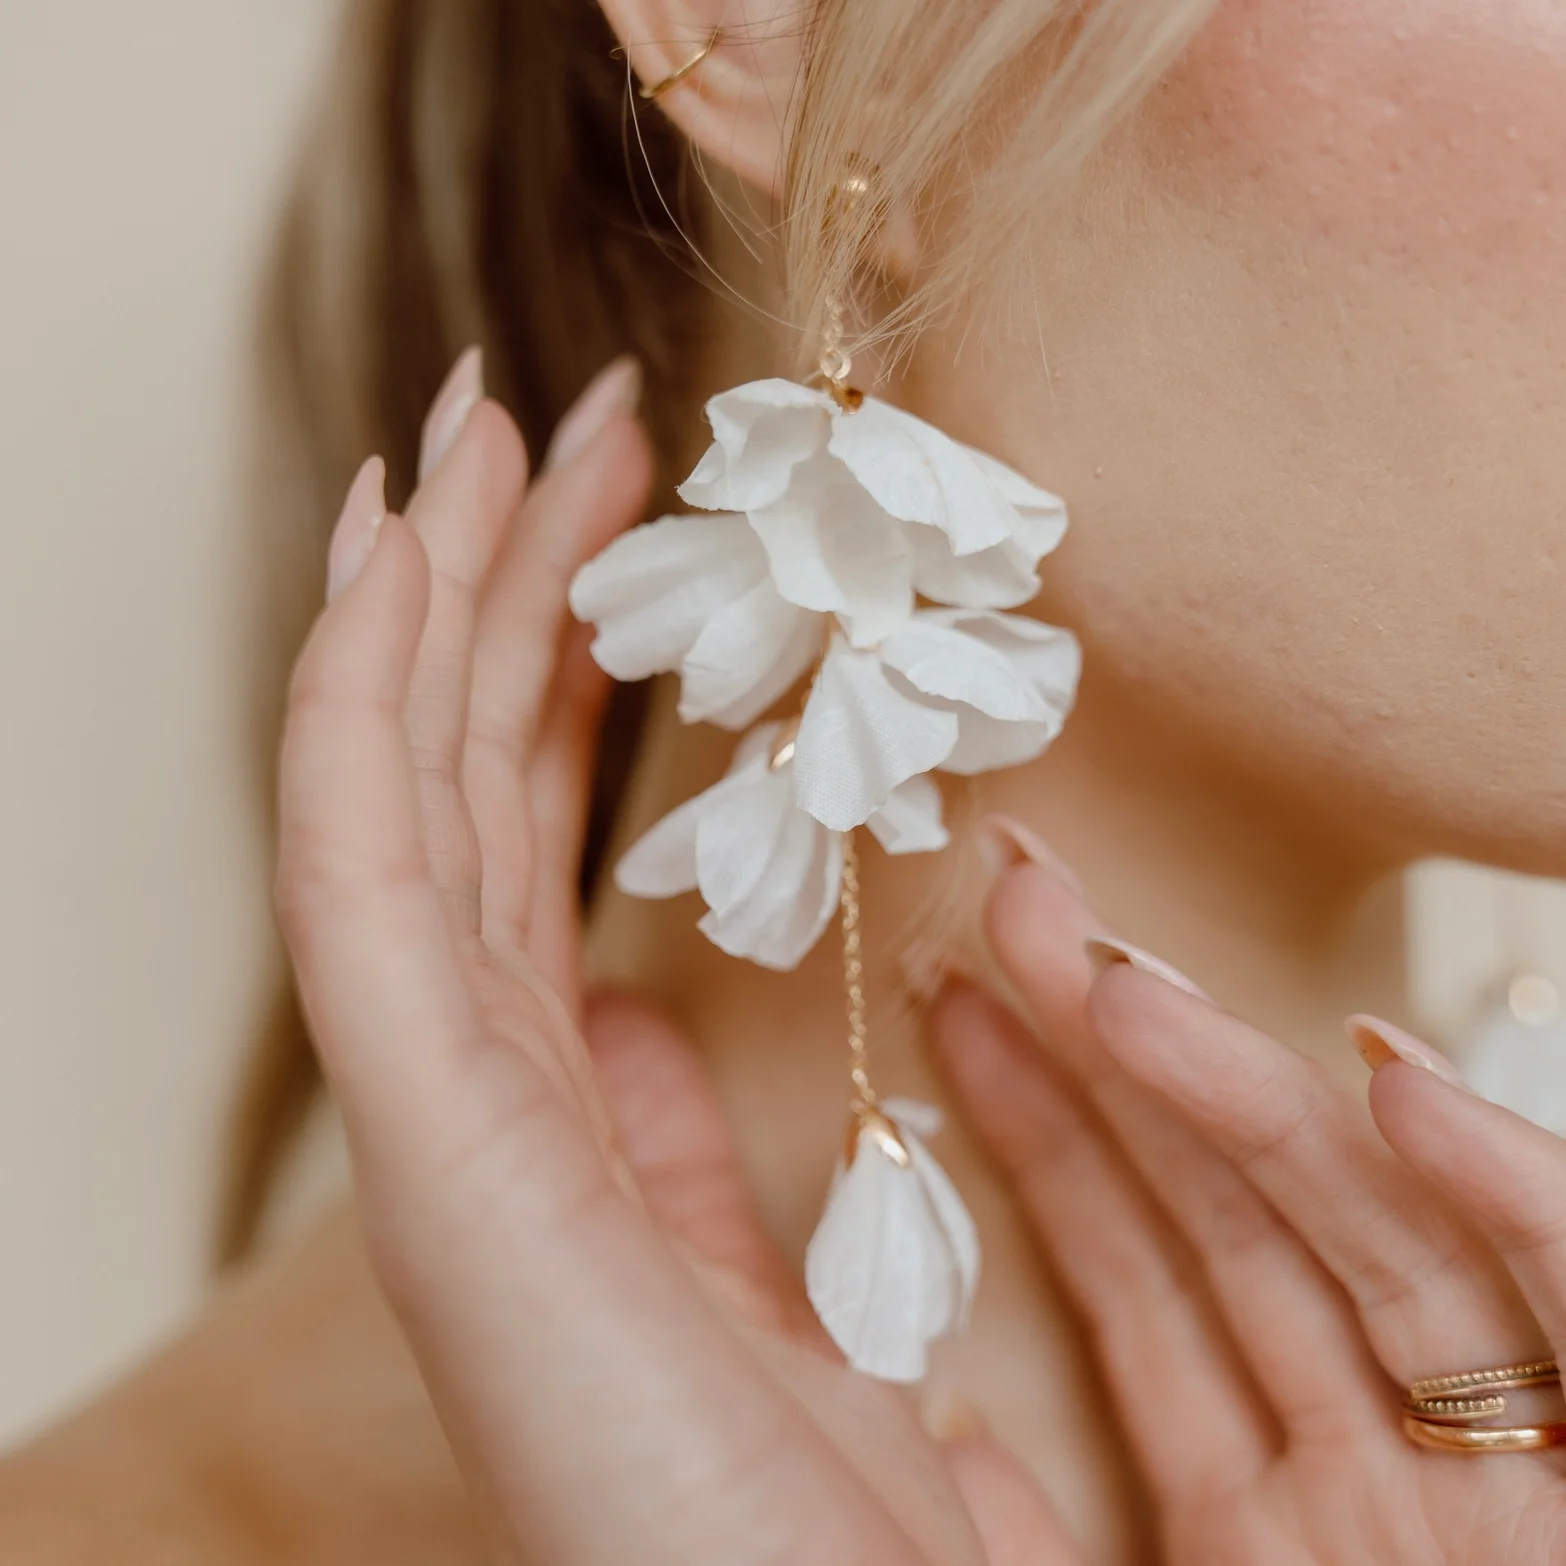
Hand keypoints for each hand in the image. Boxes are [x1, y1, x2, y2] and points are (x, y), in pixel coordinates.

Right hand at [273, 361, 1079, 1565]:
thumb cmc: (808, 1508)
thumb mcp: (771, 1275)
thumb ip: (675, 1145)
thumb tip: (634, 1012)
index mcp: (538, 1113)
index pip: (523, 833)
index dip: (546, 665)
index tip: (600, 515)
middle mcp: (466, 1089)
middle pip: (467, 779)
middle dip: (497, 582)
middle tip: (543, 407)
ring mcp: (435, 1107)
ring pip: (400, 787)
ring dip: (428, 596)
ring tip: (468, 426)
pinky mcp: (433, 1139)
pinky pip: (365, 869)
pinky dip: (360, 704)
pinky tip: (393, 557)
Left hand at [933, 827, 1565, 1564]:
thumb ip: (1051, 1554)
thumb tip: (939, 1435)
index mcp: (1275, 1513)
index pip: (1140, 1264)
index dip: (1047, 1119)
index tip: (957, 996)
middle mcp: (1390, 1476)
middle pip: (1237, 1210)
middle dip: (1123, 1043)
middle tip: (1015, 895)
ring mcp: (1500, 1488)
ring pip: (1367, 1252)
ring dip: (1248, 1100)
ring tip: (1114, 979)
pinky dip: (1511, 1205)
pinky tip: (1395, 1089)